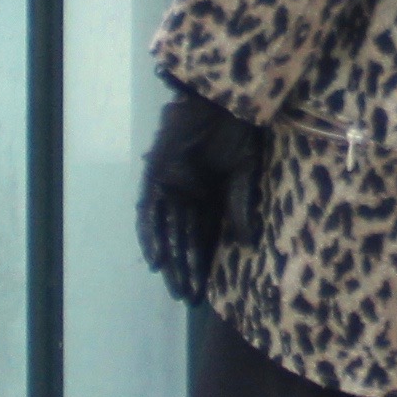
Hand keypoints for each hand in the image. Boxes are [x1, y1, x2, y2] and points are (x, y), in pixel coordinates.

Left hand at [135, 87, 266, 307]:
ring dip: (170, 259)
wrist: (224, 98)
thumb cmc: (240, 128)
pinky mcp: (155, 174)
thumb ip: (242, 206)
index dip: (206, 263)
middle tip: (189, 298)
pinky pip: (149, 210)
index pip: (205, 236)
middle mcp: (187, 191)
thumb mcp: (246, 173)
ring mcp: (169, 183)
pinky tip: (155, 261)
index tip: (208, 292)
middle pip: (184, 238)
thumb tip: (246, 243)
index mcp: (210, 192)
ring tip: (176, 287)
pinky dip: (151, 235)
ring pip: (167, 229)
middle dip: (186, 269)